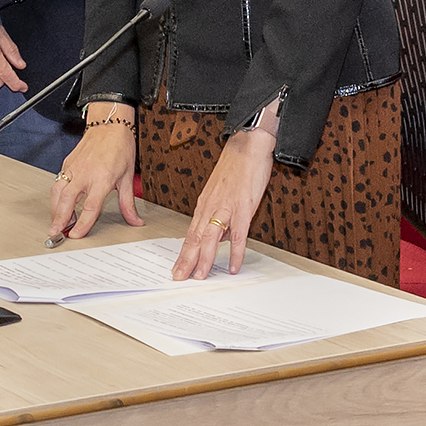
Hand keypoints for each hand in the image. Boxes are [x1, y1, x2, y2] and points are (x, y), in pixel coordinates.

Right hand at [48, 109, 142, 239]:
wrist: (109, 124)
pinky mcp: (67, 164)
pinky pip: (57, 183)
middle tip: (55, 233)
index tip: (76, 235)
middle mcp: (85, 174)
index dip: (82, 223)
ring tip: (57, 223)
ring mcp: (73, 168)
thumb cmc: (119, 146)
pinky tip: (60, 205)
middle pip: (67, 201)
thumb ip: (128, 203)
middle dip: (59, 219)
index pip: (90, 206)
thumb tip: (135, 220)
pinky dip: (56, 197)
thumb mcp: (127, 177)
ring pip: (57, 192)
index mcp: (102, 178)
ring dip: (55, 209)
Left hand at [172, 128, 275, 279]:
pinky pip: (238, 234)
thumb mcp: (221, 193)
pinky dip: (235, 252)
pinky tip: (233, 265)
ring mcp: (226, 208)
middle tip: (179, 278)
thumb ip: (220, 216)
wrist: (247, 146)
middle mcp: (211, 207)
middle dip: (186, 261)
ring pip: (210, 238)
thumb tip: (222, 238)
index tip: (177, 268)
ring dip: (204, 259)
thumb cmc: (235, 168)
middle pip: (195, 239)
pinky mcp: (243, 207)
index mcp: (205, 205)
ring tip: (200, 276)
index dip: (184, 253)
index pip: (190, 234)